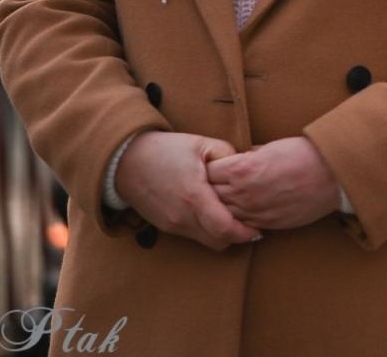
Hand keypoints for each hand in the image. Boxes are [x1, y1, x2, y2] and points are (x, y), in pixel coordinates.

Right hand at [114, 131, 261, 249]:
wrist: (126, 161)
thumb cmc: (166, 150)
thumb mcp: (201, 144)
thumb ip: (228, 155)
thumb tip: (248, 165)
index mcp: (194, 196)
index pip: (225, 228)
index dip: (246, 232)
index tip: (260, 225)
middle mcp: (182, 216)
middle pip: (219, 241)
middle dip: (238, 236)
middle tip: (252, 223)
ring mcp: (173, 224)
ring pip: (207, 242)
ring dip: (223, 234)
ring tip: (235, 218)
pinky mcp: (166, 227)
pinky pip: (193, 237)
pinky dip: (208, 231)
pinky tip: (215, 215)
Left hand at [207, 137, 340, 230]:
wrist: (332, 175)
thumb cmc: (305, 154)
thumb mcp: (271, 147)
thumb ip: (249, 157)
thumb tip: (240, 159)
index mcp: (242, 169)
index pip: (209, 171)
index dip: (212, 167)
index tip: (217, 165)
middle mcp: (243, 193)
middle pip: (211, 195)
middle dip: (212, 188)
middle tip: (219, 182)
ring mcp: (255, 212)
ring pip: (223, 213)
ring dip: (224, 205)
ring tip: (231, 197)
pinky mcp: (268, 224)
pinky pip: (243, 224)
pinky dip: (240, 217)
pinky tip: (246, 209)